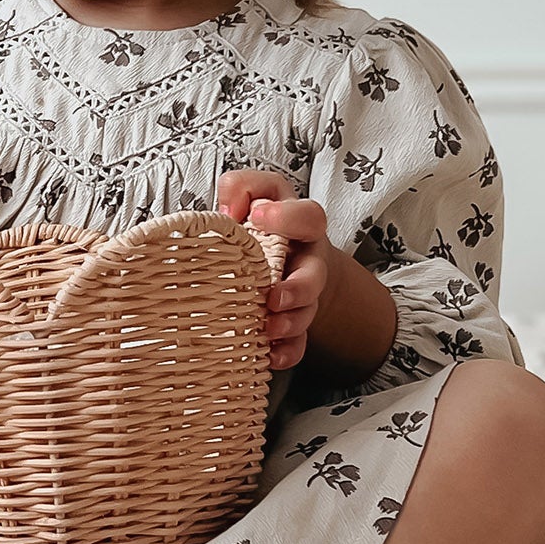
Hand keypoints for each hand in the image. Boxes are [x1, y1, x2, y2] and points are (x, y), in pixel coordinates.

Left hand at [216, 169, 328, 373]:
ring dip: (290, 323)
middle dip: (299, 289)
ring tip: (268, 328)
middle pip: (316, 274)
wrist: (281, 253)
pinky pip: (299, 341)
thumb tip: (228, 210)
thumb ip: (240, 187)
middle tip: (273, 297)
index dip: (287, 217)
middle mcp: (306, 259)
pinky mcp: (294, 319)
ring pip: (307, 311)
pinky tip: (270, 356)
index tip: (258, 218)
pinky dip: (287, 351)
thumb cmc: (258, 221)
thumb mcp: (252, 193)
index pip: (307, 216)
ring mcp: (303, 292)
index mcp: (298, 225)